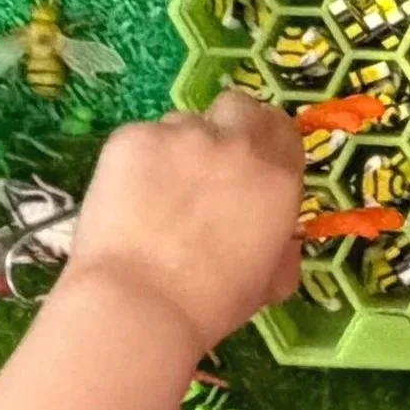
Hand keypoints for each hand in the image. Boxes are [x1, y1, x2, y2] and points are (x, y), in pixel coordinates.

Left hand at [55, 92, 304, 352]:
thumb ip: (281, 248)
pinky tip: (127, 197)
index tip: (249, 163)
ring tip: (158, 193)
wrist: (139, 300)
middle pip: (238, 106)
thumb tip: (280, 237)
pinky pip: (141, 138)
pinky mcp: (132, 136)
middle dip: (228, 127)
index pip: (281, 128)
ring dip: (179, 148)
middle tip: (206, 165)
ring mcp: (179, 134)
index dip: (265, 142)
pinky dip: (137, 160)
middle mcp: (233, 143)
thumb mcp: (268, 282)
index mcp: (276, 176)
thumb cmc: (210, 303)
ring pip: (183, 123)